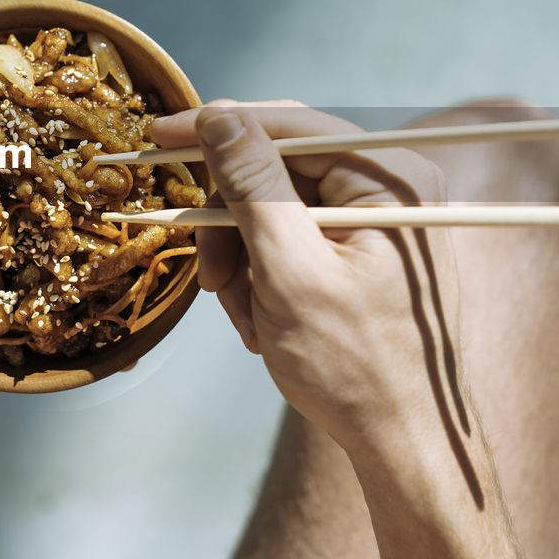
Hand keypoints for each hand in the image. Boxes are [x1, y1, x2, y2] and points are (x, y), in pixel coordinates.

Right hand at [151, 100, 461, 452]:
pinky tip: (265, 320)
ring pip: (275, 208)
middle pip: (278, 169)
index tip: (157, 134)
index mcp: (392, 178)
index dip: (218, 128)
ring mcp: (380, 218)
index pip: (289, 125)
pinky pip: (291, 238)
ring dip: (245, 259)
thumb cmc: (356, 366)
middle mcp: (393, 185)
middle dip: (233, 222)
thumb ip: (252, 187)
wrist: (401, 442)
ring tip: (247, 315)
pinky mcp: (364, 248)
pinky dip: (264, 275)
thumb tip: (218, 116)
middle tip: (212, 278)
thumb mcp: (289, 272)